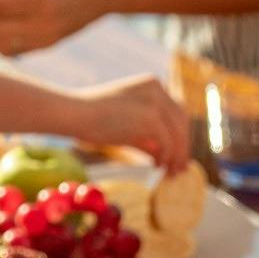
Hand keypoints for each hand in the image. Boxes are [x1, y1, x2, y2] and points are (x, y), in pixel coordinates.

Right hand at [73, 76, 189, 173]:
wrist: (75, 113)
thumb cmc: (94, 120)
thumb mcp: (127, 126)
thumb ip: (147, 137)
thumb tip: (165, 157)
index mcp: (152, 85)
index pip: (176, 112)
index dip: (180, 135)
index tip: (178, 155)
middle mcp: (157, 89)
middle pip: (182, 121)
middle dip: (183, 146)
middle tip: (179, 168)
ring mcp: (155, 101)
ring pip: (178, 132)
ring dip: (178, 155)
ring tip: (170, 171)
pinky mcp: (150, 116)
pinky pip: (167, 141)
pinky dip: (166, 156)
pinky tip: (157, 166)